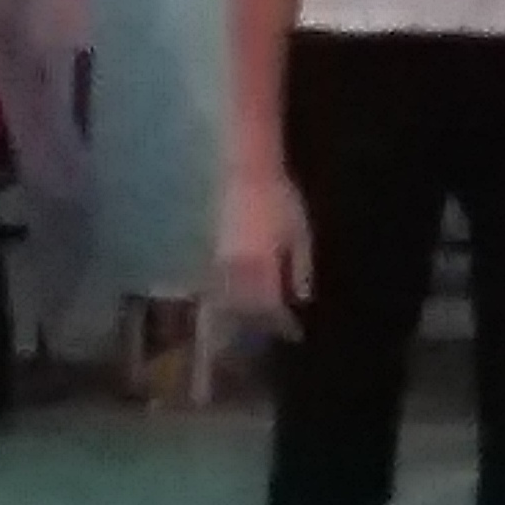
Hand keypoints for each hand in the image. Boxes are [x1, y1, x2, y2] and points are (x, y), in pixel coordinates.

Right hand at [217, 166, 315, 331]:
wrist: (243, 170)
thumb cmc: (277, 196)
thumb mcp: (298, 230)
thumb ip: (300, 266)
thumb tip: (301, 297)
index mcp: (262, 266)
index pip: (270, 308)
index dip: (281, 323)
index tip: (293, 333)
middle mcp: (235, 271)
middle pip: (243, 312)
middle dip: (257, 326)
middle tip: (269, 334)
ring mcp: (215, 263)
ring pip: (223, 303)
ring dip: (237, 317)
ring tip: (248, 325)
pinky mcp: (202, 254)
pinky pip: (209, 286)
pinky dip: (220, 299)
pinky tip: (227, 303)